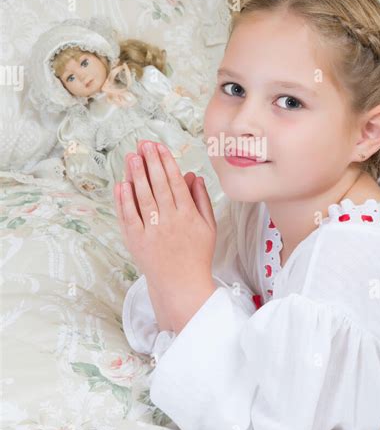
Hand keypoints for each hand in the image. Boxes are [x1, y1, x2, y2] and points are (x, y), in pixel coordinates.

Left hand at [114, 140, 216, 332]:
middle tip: (143, 144)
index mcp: (188, 215)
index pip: (175, 182)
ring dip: (136, 175)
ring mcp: (152, 231)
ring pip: (143, 197)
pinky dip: (124, 200)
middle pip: (158, 185)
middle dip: (150, 162)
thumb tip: (193, 175)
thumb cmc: (197, 254)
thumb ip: (201, 199)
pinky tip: (122, 184)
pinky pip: (129, 217)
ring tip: (131, 157)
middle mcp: (170, 220)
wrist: (182, 285)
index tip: (159, 146)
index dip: (166, 162)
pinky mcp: (137, 241)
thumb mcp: (208, 226)